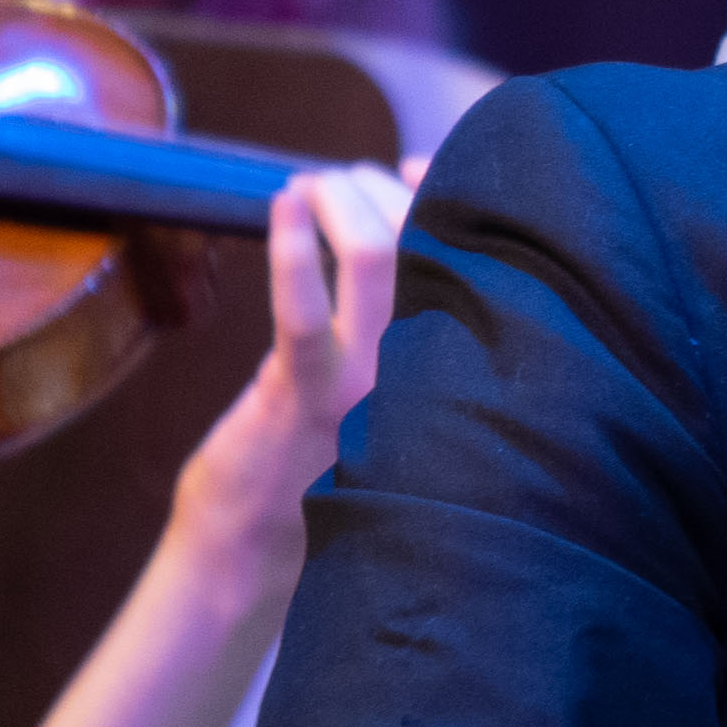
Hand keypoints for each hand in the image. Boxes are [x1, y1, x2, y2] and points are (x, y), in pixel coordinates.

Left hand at [165, 164, 413, 595]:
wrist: (254, 561)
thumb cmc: (306, 462)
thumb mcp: (366, 387)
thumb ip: (373, 319)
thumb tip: (379, 228)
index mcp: (449, 362)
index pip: (472, 253)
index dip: (448, 191)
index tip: (417, 166)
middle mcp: (427, 368)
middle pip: (428, 237)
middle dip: (380, 185)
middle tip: (340, 182)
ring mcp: (370, 381)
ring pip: (378, 254)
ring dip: (342, 196)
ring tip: (310, 189)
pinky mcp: (308, 396)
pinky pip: (305, 307)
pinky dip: (291, 243)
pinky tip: (282, 206)